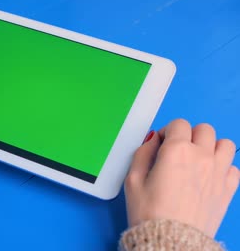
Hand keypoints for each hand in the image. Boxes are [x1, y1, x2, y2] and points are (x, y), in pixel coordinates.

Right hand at [125, 119, 238, 236]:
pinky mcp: (228, 189)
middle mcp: (201, 157)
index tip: (162, 143)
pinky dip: (223, 167)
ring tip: (198, 159)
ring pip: (225, 144)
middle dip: (190, 135)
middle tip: (179, 150)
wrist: (171, 242)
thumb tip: (152, 140)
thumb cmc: (150, 214)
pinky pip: (234, 167)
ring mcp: (218, 173)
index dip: (168, 131)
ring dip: (211, 147)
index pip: (178, 124)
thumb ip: (142, 153)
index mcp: (176, 151)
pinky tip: (209, 175)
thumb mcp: (132, 180)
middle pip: (204, 129)